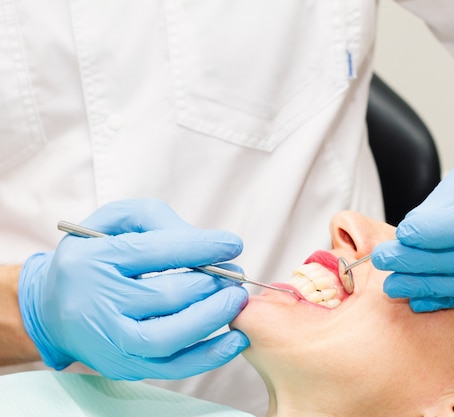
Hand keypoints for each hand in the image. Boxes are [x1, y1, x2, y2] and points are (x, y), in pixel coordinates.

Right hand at [18, 199, 248, 379]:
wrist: (53, 306)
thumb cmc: (95, 256)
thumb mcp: (116, 222)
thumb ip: (158, 221)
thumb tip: (204, 243)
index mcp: (92, 259)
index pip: (154, 252)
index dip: (200, 248)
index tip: (233, 245)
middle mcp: (97, 303)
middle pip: (166, 296)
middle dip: (211, 284)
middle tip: (236, 276)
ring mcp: (109, 340)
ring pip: (169, 337)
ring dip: (213, 318)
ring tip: (236, 301)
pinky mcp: (123, 366)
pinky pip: (172, 367)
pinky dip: (209, 356)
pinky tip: (235, 339)